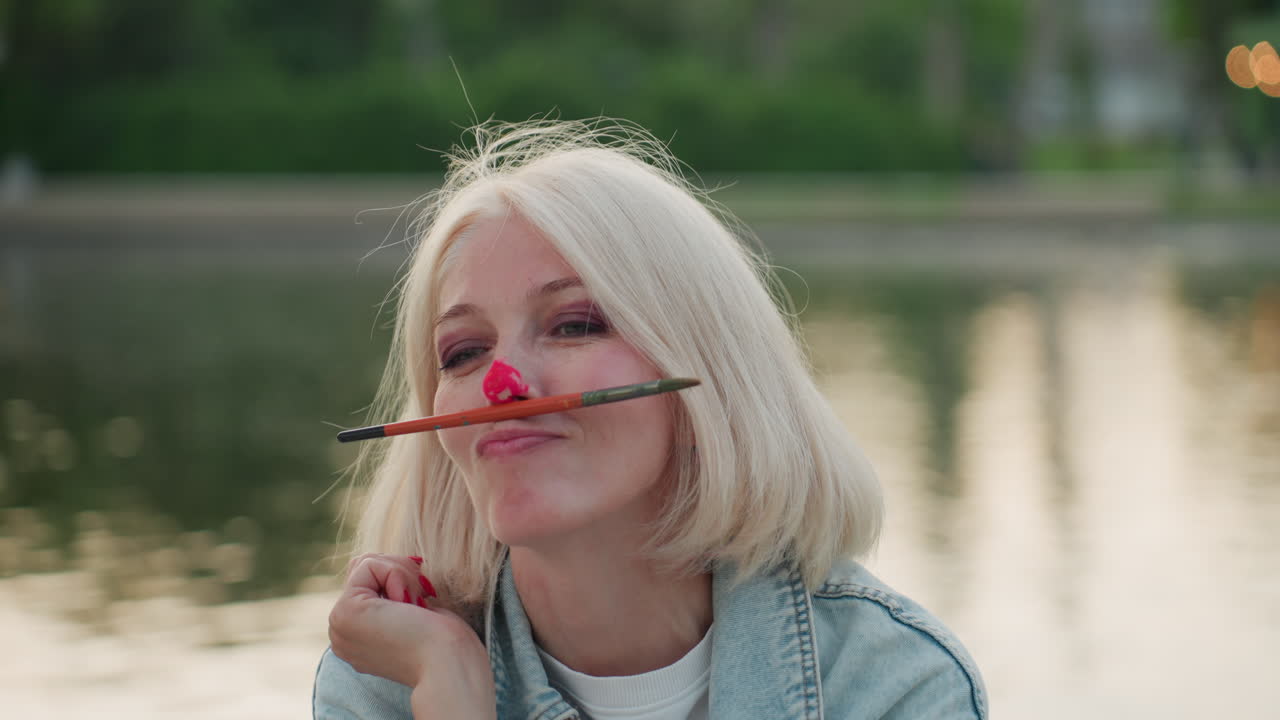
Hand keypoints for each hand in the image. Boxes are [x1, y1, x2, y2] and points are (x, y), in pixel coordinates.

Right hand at [328, 553, 495, 718]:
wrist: (448, 664)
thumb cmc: (445, 642)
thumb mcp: (414, 613)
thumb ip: (392, 596)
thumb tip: (386, 565)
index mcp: (357, 639)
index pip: (368, 582)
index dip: (400, 580)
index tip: (422, 606)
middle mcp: (342, 635)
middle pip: (364, 569)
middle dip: (401, 574)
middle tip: (420, 603)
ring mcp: (339, 625)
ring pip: (366, 564)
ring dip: (402, 576)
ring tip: (415, 606)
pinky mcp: (345, 612)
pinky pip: (369, 565)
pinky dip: (398, 575)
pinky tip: (407, 604)